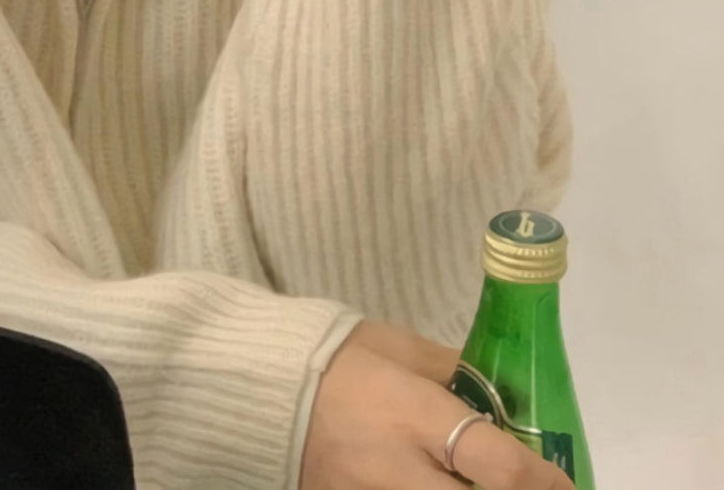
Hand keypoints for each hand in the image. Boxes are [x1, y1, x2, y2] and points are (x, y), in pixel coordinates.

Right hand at [302, 322, 576, 489]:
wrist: (260, 385)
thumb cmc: (336, 356)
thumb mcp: (397, 347)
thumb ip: (449, 372)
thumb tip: (496, 398)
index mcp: (412, 413)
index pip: (496, 463)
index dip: (543, 482)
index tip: (563, 483)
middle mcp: (396, 469)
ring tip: (479, 482)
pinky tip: (434, 484)